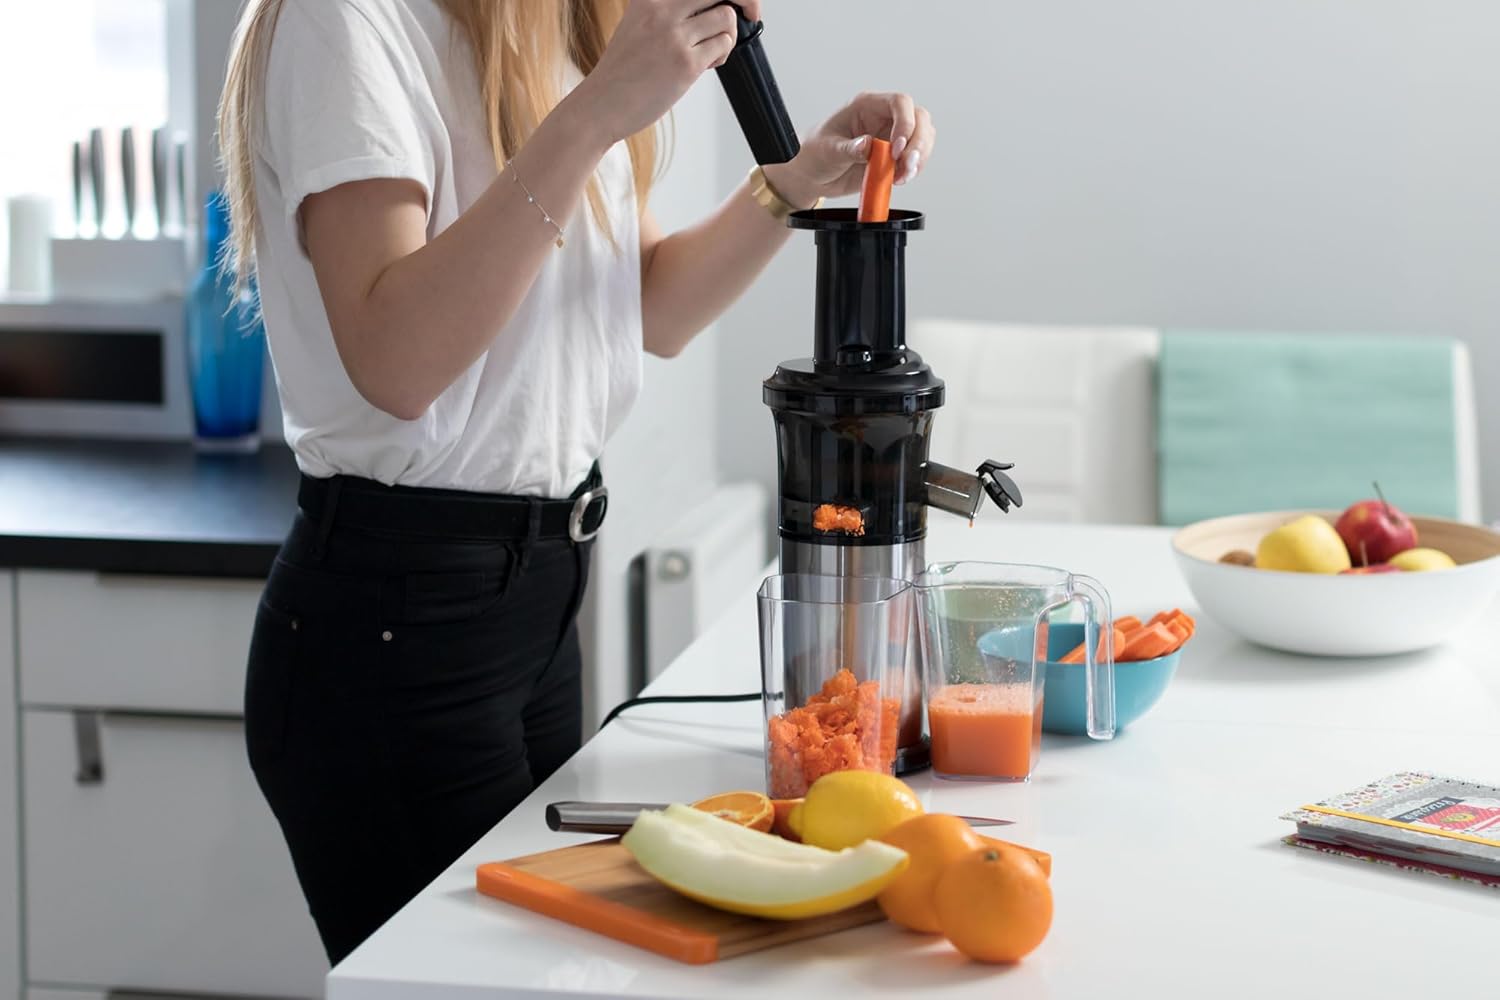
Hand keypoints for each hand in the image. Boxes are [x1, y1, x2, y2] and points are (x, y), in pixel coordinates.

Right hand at [578, 0, 746, 142]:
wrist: (600, 106)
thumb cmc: (622, 72)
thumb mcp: (638, 25)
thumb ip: (670, 12)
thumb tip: (716, 8)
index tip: (737, 0)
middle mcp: (661, 9)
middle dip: (744, 0)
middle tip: (751, 14)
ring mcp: (674, 36)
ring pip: (727, 17)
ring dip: (728, 35)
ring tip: (712, 51)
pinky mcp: (685, 64)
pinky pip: (723, 46)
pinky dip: (722, 54)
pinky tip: (707, 65)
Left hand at [761, 92, 935, 208]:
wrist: (811, 176)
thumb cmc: (814, 154)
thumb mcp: (827, 151)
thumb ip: (849, 149)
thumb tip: (868, 145)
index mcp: (866, 106)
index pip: (899, 102)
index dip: (905, 123)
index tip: (896, 149)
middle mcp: (883, 117)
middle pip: (919, 118)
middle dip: (918, 143)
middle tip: (905, 166)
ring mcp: (891, 136)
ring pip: (923, 138)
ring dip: (919, 159)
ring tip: (901, 177)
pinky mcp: (893, 156)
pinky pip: (916, 158)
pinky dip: (913, 170)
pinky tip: (898, 180)